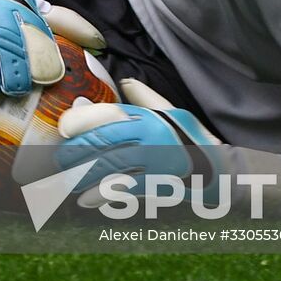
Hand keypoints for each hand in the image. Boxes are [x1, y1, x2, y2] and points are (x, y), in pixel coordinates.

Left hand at [56, 78, 224, 204]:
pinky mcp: (157, 185)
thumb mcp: (172, 112)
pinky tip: (86, 199)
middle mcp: (150, 136)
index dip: (80, 120)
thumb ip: (145, 98)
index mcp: (149, 117)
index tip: (64, 128)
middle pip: (102, 140)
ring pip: (107, 165)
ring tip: (66, 181)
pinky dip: (101, 195)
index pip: (107, 114)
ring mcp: (153, 162)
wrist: (221, 173)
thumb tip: (125, 81)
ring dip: (81, 174)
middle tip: (59, 159)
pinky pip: (123, 189)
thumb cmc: (193, 140)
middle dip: (75, 150)